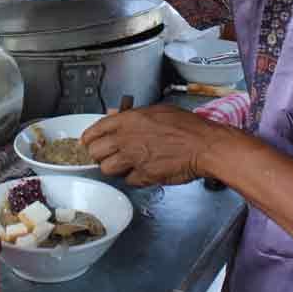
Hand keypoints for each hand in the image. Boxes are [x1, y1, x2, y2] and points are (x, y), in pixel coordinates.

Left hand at [81, 105, 228, 186]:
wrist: (205, 146)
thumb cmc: (188, 127)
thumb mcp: (158, 110)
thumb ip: (133, 114)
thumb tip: (115, 115)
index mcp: (129, 120)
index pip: (96, 130)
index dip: (89, 138)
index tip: (87, 142)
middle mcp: (127, 138)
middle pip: (95, 152)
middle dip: (99, 154)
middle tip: (108, 155)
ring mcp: (134, 158)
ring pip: (107, 169)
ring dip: (114, 168)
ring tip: (126, 164)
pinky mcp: (144, 176)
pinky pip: (128, 180)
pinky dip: (134, 178)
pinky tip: (143, 170)